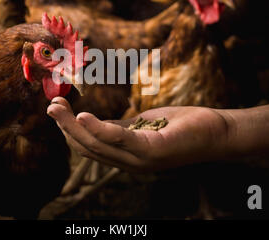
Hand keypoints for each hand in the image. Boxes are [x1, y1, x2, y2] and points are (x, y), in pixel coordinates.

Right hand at [47, 97, 233, 171]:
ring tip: (57, 108)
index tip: (56, 109)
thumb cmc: (182, 127)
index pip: (90, 147)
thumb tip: (97, 121)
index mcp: (126, 156)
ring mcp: (141, 160)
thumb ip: (122, 127)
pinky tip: (83, 116)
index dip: (70, 130)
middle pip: (89, 147)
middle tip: (50, 106)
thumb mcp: (145, 126)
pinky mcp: (153, 150)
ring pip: (98, 145)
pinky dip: (99, 128)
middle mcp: (130, 163)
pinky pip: (120, 138)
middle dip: (66, 127)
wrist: (218, 132)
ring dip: (74, 127)